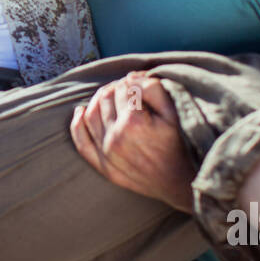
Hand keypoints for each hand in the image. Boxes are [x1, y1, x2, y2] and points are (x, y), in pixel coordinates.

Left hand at [69, 71, 195, 212]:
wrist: (182, 183)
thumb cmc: (181, 145)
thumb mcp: (174, 112)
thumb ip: (152, 88)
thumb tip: (131, 77)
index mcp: (132, 122)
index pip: (123, 89)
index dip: (132, 83)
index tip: (141, 87)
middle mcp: (114, 138)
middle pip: (104, 99)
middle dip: (115, 89)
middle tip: (128, 91)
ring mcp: (106, 154)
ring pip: (90, 114)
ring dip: (98, 101)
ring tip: (111, 98)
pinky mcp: (104, 167)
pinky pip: (82, 142)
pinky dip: (77, 124)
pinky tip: (80, 112)